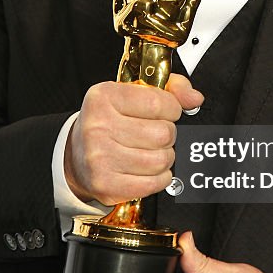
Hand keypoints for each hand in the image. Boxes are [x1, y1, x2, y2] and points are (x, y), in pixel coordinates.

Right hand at [64, 75, 202, 203]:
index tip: (166, 112)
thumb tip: (195, 99)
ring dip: (164, 157)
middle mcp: (98, 126)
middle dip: (167, 135)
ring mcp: (99, 157)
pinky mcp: (106, 184)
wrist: (76, 155)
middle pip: (163, 134)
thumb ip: (171, 88)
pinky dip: (159, 178)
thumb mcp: (133, 93)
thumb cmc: (109, 121)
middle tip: (155, 134)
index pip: (159, 103)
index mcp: (104, 97)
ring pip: (161, 160)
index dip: (172, 109)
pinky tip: (148, 170)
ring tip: (151, 151)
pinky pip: (153, 183)